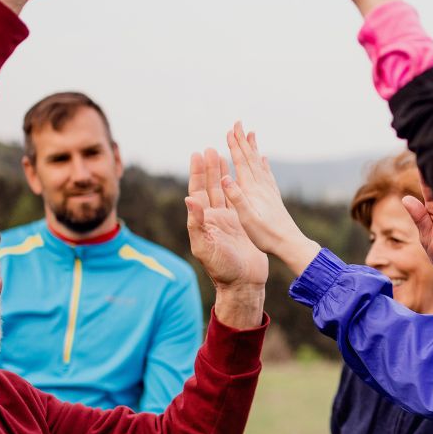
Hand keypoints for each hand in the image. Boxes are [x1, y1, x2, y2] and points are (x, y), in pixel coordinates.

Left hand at [186, 149, 267, 328]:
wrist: (244, 284)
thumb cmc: (222, 269)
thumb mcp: (205, 247)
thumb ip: (196, 223)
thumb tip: (188, 199)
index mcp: (203, 222)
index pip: (197, 192)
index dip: (196, 173)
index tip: (197, 154)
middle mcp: (214, 219)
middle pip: (209, 188)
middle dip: (209, 168)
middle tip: (210, 149)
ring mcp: (228, 221)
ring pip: (223, 192)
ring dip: (221, 175)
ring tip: (222, 156)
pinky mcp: (242, 226)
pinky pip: (238, 202)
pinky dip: (236, 188)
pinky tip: (238, 178)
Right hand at [220, 122, 321, 276]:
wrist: (289, 243)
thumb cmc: (266, 235)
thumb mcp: (246, 218)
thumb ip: (236, 197)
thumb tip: (225, 177)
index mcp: (252, 190)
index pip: (241, 162)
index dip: (235, 146)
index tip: (230, 130)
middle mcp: (261, 186)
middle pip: (250, 158)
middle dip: (243, 140)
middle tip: (238, 123)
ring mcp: (269, 191)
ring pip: (259, 163)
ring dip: (253, 148)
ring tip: (252, 134)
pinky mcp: (274, 197)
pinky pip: (267, 175)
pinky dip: (264, 164)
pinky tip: (264, 160)